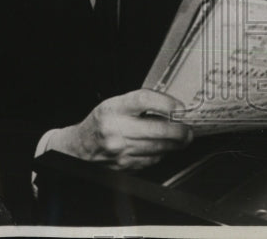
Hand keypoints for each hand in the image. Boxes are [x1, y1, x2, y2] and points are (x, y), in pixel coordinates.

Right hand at [49, 89, 192, 169]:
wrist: (78, 149)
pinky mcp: (123, 166)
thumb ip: (139, 104)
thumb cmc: (99, 123)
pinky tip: (163, 148)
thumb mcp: (114, 105)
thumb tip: (170, 107)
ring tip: (183, 138)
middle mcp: (116, 129)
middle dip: (179, 130)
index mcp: (113, 108)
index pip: (144, 100)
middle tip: (189, 129)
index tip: (180, 106)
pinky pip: (150, 160)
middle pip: (157, 128)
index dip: (166, 102)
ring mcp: (120, 150)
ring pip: (158, 147)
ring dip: (175, 144)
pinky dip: (160, 154)